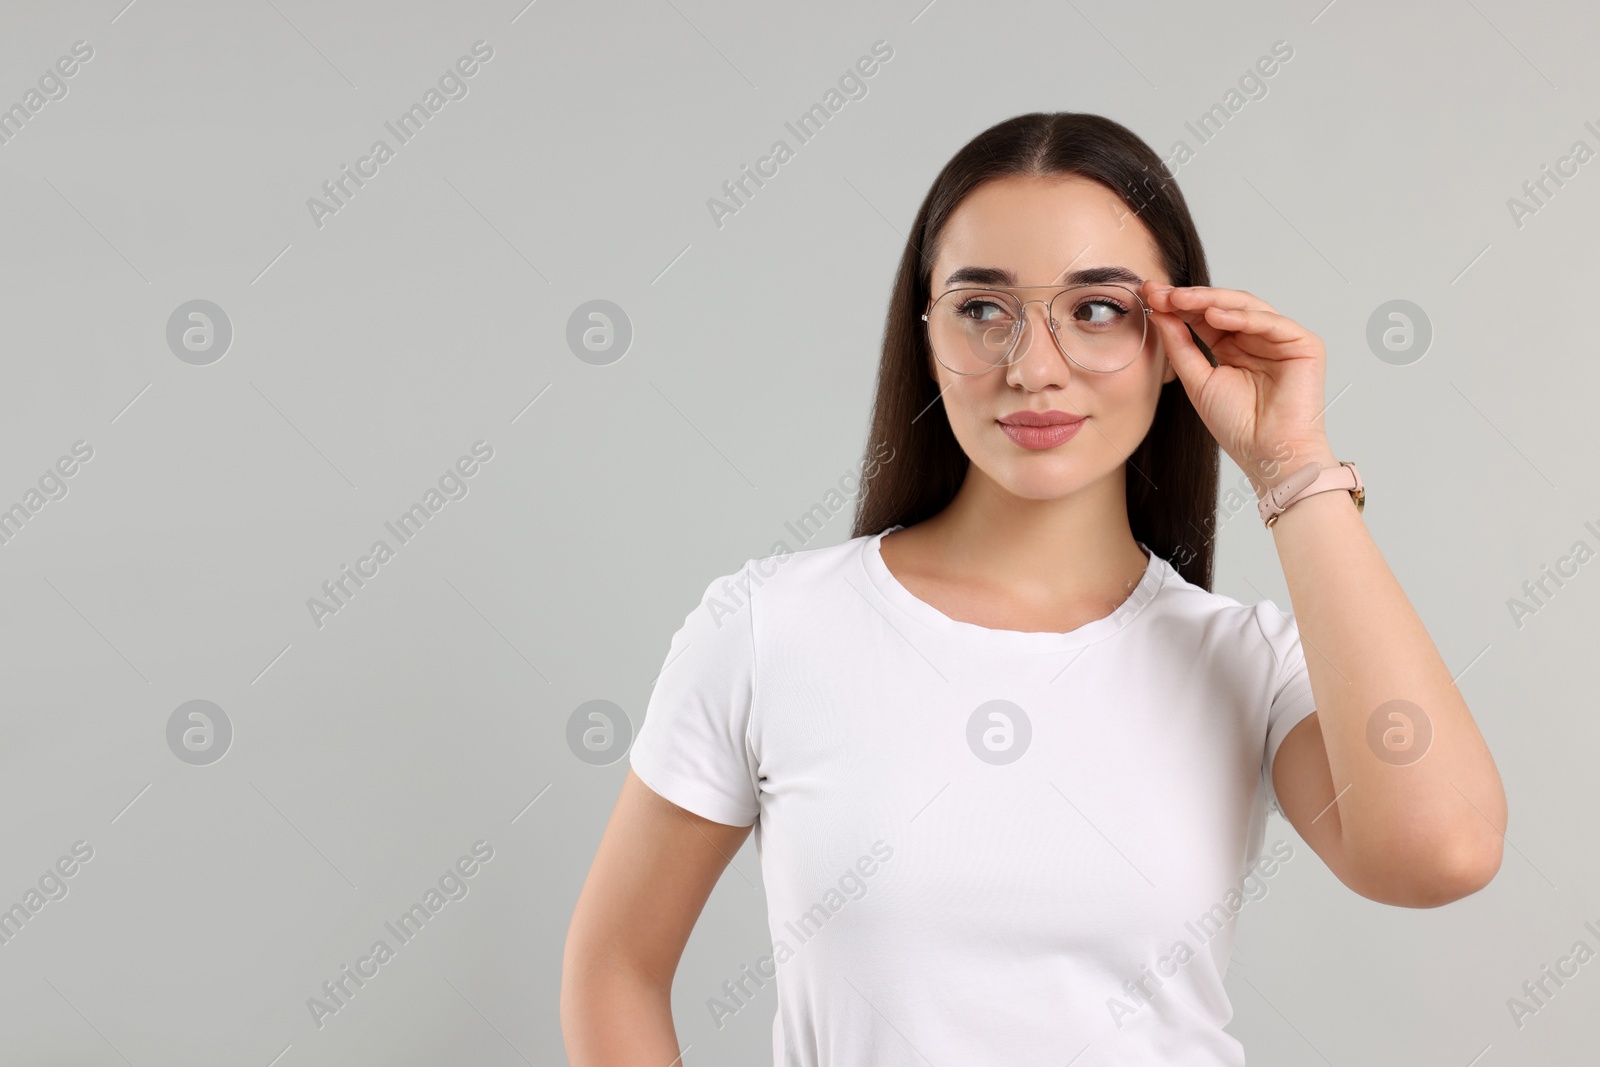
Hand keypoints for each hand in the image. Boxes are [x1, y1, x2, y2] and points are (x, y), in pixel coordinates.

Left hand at [1141, 280, 1334, 477]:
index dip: (1178, 306)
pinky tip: (1215, 315)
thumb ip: (1180, 345)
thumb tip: (1159, 312)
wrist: (1268, 454)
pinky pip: (1270, 322)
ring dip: (1211, 301)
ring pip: (1245, 307)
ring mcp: (1281, 340)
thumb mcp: (1197, 380)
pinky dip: (1242, 317)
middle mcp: (1257, 339)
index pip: (1204, 317)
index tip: (1149, 296)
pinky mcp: (1304, 344)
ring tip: (1180, 299)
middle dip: (1190, 298)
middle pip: (1223, 307)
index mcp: (1234, 348)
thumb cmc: (1238, 426)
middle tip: (1160, 292)